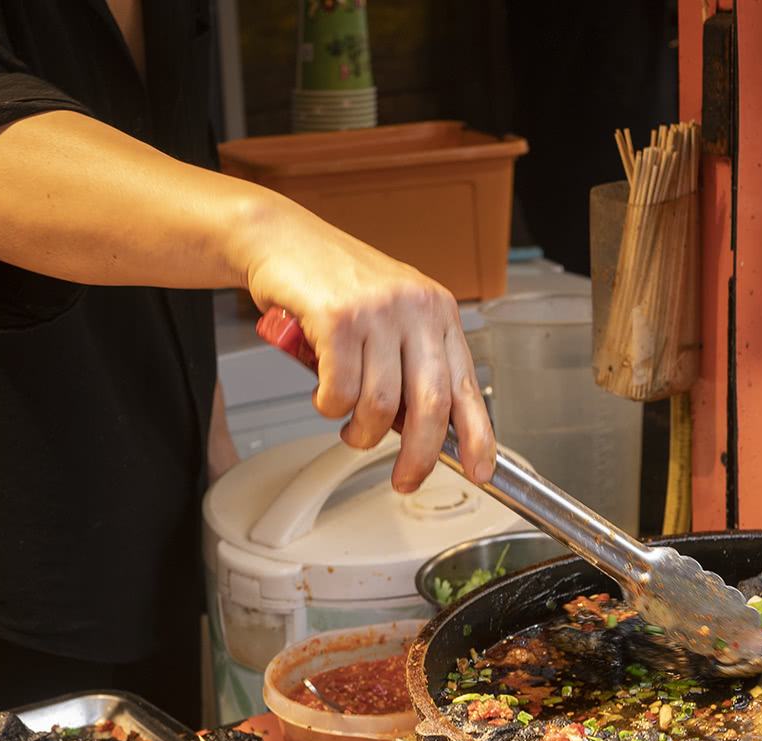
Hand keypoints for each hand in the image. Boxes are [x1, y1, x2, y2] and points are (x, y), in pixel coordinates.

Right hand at [239, 204, 494, 492]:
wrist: (282, 239)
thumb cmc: (332, 282)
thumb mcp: (390, 315)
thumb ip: (409, 362)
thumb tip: (420, 429)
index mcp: (437, 312)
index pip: (467, 385)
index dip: (478, 436)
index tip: (479, 470)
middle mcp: (415, 308)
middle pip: (430, 404)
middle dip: (418, 455)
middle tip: (404, 479)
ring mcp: (377, 312)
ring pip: (380, 405)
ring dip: (360, 431)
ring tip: (348, 425)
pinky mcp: (338, 317)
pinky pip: (340, 391)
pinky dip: (329, 406)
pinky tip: (324, 394)